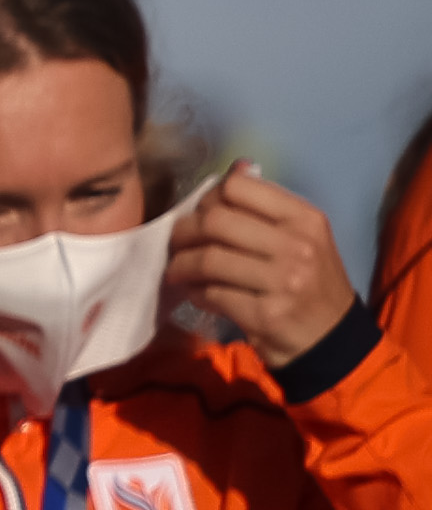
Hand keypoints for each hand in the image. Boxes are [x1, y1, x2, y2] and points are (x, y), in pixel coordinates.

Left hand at [171, 164, 356, 365]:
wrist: (333, 338)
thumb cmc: (310, 282)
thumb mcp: (301, 238)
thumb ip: (264, 209)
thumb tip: (231, 170)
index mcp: (304, 219)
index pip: (238, 187)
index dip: (208, 198)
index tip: (199, 213)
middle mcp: (298, 246)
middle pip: (215, 221)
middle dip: (184, 232)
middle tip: (176, 243)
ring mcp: (283, 281)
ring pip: (208, 258)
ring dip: (181, 264)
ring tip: (178, 270)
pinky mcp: (266, 314)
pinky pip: (211, 293)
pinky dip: (193, 292)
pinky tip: (195, 292)